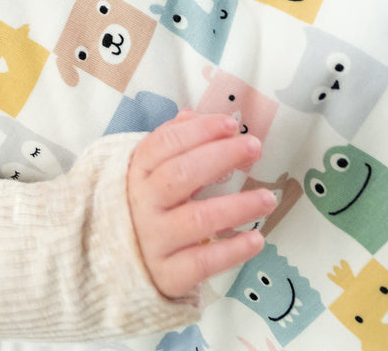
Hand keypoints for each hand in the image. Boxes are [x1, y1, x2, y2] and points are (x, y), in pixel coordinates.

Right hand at [127, 111, 274, 298]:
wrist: (120, 268)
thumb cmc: (144, 211)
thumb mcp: (147, 175)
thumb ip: (168, 144)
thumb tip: (190, 114)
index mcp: (136, 173)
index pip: (165, 143)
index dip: (199, 131)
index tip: (231, 124)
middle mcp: (142, 203)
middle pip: (181, 174)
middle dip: (221, 157)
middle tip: (253, 147)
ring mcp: (153, 239)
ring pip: (198, 219)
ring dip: (236, 206)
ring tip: (267, 197)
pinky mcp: (168, 273)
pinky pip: (203, 261)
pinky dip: (231, 250)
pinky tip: (256, 239)